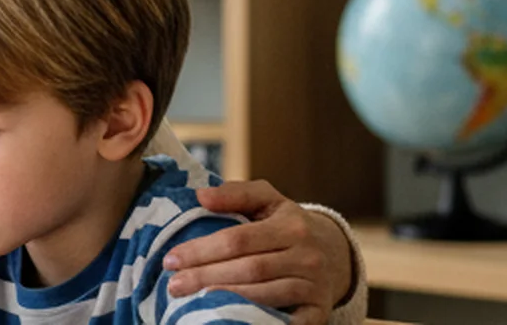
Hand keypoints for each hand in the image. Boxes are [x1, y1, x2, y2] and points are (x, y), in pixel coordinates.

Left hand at [162, 180, 353, 324]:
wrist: (334, 255)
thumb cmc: (287, 224)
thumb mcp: (267, 200)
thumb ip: (236, 194)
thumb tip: (201, 196)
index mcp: (291, 226)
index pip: (238, 240)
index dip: (201, 250)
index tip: (171, 259)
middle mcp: (307, 256)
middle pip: (249, 269)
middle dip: (206, 278)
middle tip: (174, 285)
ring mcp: (315, 286)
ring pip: (264, 295)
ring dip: (225, 299)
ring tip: (191, 301)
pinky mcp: (319, 312)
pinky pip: (288, 321)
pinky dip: (259, 321)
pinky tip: (230, 319)